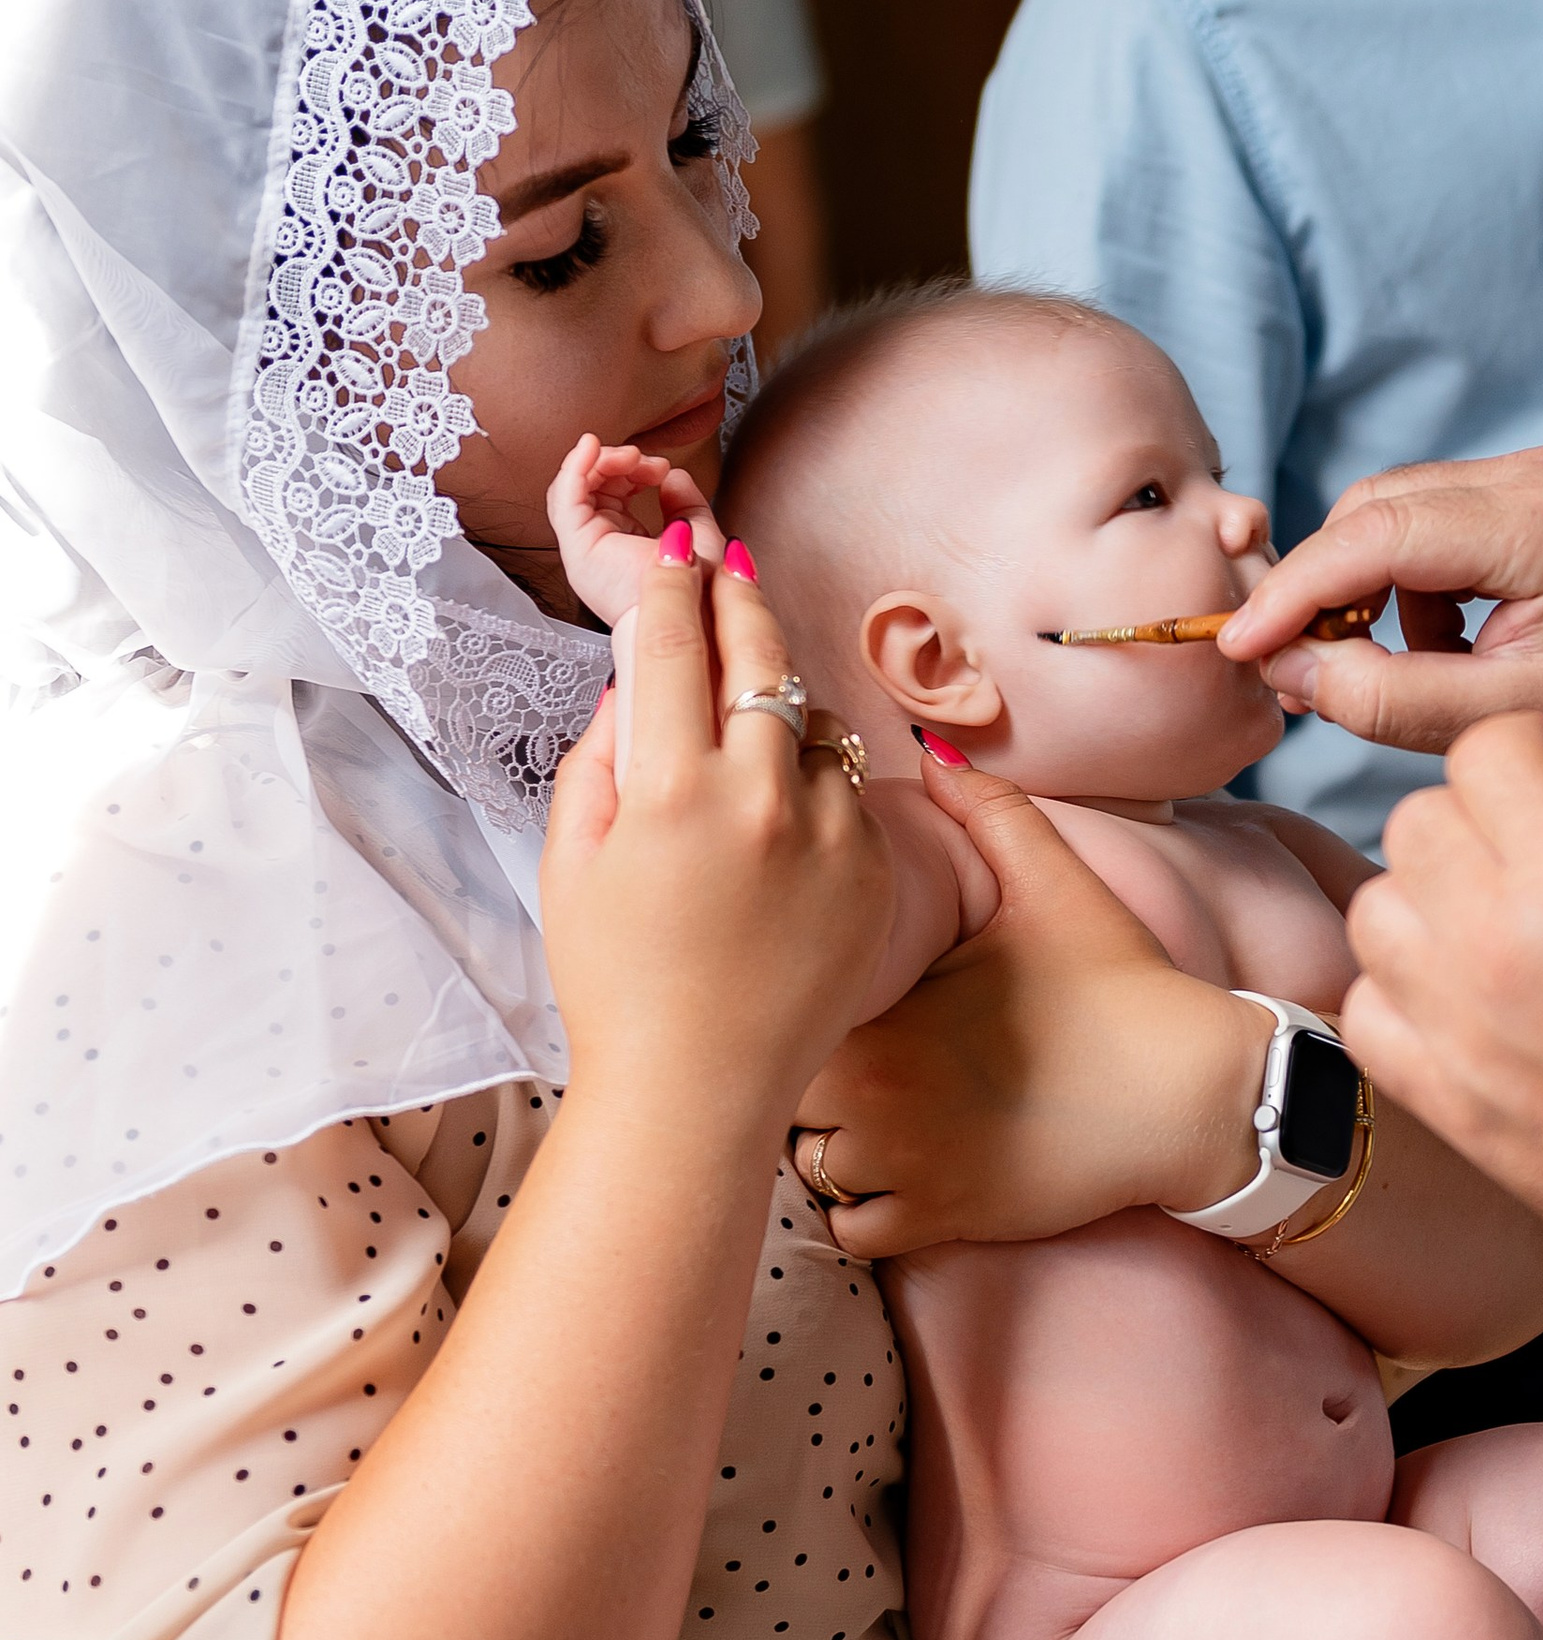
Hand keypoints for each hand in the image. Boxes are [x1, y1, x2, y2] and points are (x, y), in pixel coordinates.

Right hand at [542, 532, 884, 1145]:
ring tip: (746, 709)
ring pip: (811, 719)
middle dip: (738, 594)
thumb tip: (633, 681)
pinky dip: (815, 780)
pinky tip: (782, 807)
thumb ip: (598, 756)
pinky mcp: (874, 869)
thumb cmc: (615, 983)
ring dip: (778, 701)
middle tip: (727, 560)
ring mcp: (828, 832)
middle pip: (758, 652)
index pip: (673, 644)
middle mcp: (757, 796)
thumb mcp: (570, 862)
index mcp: (668, 789)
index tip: (675, 548)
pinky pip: (847, 788)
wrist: (696, 1092)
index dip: (672, 582)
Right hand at [545, 430, 723, 626]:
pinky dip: (575, 466)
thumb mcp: (698, 531)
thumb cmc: (702, 591)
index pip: (608, 492)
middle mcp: (599, 547)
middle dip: (616, 462)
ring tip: (630, 456)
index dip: (630, 470)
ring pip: (573, 488)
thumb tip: (671, 475)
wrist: (696, 615)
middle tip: (644, 459)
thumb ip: (686, 502)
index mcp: (622, 544)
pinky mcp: (578, 548)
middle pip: (588, 486)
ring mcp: (585, 548)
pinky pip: (565, 498)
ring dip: (600, 461)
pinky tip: (591, 446)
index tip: (659, 466)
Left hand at [790, 748, 1266, 1258]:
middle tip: (836, 1057)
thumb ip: (988, 811)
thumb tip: (930, 749)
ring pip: (804, 1168)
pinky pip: (851, 1231)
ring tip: (861, 1116)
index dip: (795, 1001)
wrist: (1189, 1094)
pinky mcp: (939, 1220)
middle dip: (794, 1077)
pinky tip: (891, 1171)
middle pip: (777, 1092)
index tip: (828, 994)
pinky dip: (858, 1210)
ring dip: (821, 1146)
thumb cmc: (1120, 986)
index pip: (785, 1004)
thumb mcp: (1056, 884)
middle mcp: (878, 1092)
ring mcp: (905, 1163)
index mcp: (887, 1005)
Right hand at [1220, 445, 1542, 794]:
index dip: (1297, 590)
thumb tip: (1286, 670)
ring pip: (1393, 513)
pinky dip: (1406, 587)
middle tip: (1303, 670)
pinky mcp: (1533, 490)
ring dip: (1367, 591)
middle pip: (1376, 509)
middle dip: (1324, 589)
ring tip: (1392, 670)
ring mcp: (1540, 473)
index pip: (1381, 535)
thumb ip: (1387, 699)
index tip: (1240, 642)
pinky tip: (1440, 648)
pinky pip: (1426, 524)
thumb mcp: (1505, 722)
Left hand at [1340, 716, 1542, 1290]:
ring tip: (1497, 927)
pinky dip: (1400, 992)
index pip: (1486, 752)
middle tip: (1537, 853)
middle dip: (1476, 818)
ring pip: (1376, 906)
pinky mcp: (1438, 1096)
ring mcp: (1454, 1024)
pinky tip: (1466, 1000)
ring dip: (1427, 899)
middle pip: (1417, 819)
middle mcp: (1493, 940)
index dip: (1527, 752)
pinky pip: (1365, 1008)